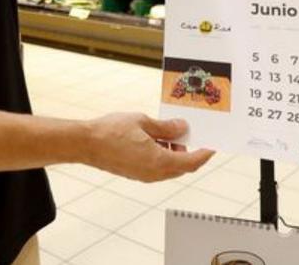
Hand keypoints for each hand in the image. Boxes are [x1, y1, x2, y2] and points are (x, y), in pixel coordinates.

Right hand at [86, 113, 213, 182]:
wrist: (85, 143)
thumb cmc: (111, 131)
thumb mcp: (143, 121)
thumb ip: (166, 127)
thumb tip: (182, 127)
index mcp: (159, 161)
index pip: (191, 162)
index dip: (205, 154)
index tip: (212, 146)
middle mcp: (154, 173)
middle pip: (182, 167)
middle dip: (190, 152)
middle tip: (190, 135)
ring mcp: (144, 176)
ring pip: (169, 169)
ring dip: (174, 154)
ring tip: (168, 134)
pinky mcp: (135, 174)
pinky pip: (157, 169)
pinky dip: (162, 157)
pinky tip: (155, 141)